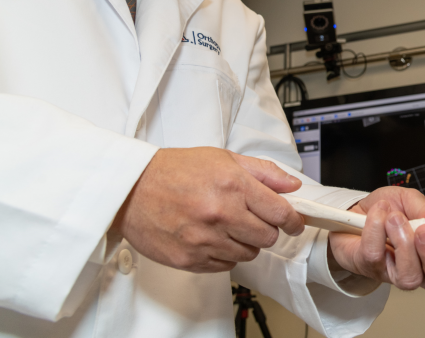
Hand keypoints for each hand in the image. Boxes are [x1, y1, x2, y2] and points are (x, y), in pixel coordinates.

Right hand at [113, 147, 304, 272]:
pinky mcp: (189, 259)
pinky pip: (224, 266)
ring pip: (248, 255)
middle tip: (252, 220)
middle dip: (266, 230)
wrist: (130, 189)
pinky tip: (211, 238)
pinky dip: (224, 255)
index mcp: (233, 185)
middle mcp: (221, 214)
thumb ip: (262, 172)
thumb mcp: (222, 158)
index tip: (294, 223)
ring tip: (227, 227)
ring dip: (245, 244)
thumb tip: (291, 185)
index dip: (293, 220)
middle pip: (267, 238)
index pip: (281, 213)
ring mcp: (204, 239)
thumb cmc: (173, 170)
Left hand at [328, 186, 424, 292]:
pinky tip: (379, 213)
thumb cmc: (386, 210)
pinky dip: (377, 229)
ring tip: (396, 219)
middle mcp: (420, 270)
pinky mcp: (369, 267)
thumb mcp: (409, 201)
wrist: (352, 211)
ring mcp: (394, 273)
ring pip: (409, 276)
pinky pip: (376, 255)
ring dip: (405, 245)